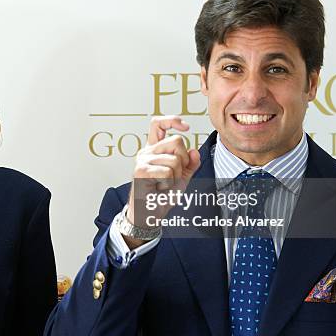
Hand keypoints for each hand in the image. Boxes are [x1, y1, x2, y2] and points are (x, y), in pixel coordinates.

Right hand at [124, 116, 200, 247]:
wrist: (149, 214)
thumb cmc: (161, 196)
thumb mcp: (181, 179)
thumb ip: (189, 165)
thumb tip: (194, 152)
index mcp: (154, 149)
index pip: (158, 125)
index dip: (172, 120)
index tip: (185, 127)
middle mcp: (146, 152)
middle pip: (177, 141)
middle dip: (184, 161)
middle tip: (174, 177)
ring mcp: (142, 160)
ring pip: (174, 160)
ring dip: (176, 177)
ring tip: (165, 185)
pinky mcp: (141, 171)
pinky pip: (167, 172)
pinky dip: (169, 184)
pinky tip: (160, 189)